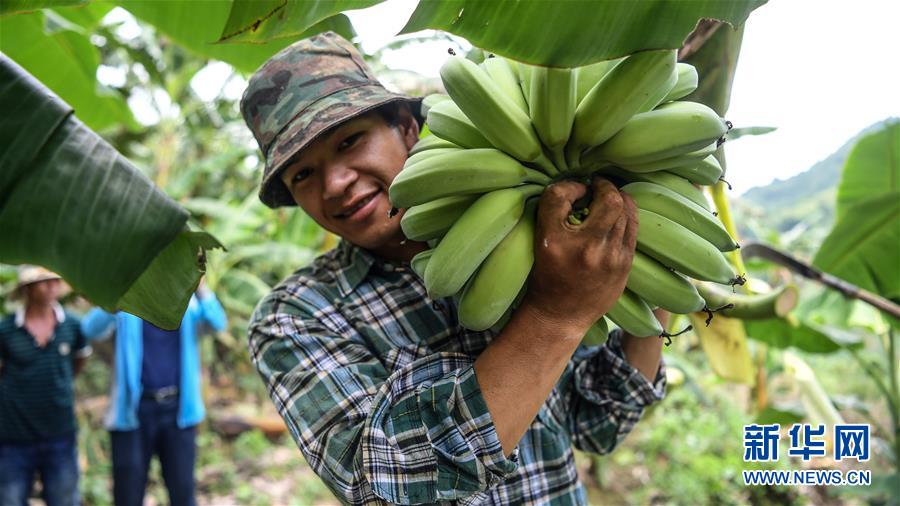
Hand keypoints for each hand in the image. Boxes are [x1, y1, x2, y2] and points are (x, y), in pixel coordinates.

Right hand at [520, 177, 637, 334]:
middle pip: (609, 200)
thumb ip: (554, 209)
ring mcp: (611, 258)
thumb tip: (579, 187)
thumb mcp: (541, 241)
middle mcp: (587, 249)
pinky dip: (626, 214)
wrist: (560, 315)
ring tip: (606, 200)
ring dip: (617, 199)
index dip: (570, 186)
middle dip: (605, 186)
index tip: (574, 191)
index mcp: (556, 242)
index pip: (561, 196)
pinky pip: (633, 227)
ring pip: (626, 211)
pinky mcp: (625, 265)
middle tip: (596, 186)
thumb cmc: (547, 275)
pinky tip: (616, 215)